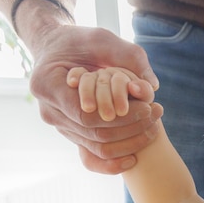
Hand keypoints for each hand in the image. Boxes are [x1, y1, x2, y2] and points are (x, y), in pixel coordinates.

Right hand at [28, 25, 162, 173]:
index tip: (147, 107)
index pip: (87, 113)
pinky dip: (113, 163)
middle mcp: (49, 110)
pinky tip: (135, 158)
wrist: (61, 51)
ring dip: (130, 142)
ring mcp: (60, 126)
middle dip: (131, 127)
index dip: (121, 116)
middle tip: (157, 113)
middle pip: (95, 132)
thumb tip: (151, 86)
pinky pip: (91, 158)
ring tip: (154, 127)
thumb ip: (128, 56)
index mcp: (47, 85)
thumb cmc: (81, 42)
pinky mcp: (72, 135)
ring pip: (96, 147)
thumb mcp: (103, 39)